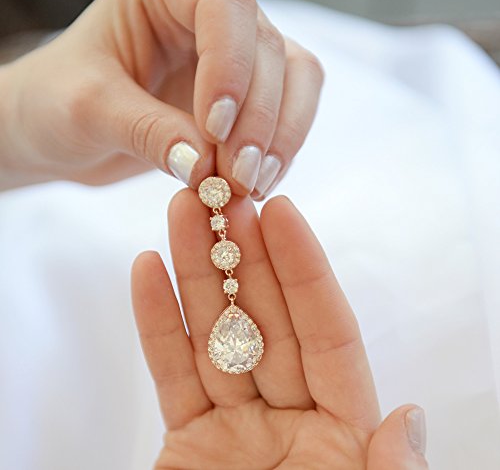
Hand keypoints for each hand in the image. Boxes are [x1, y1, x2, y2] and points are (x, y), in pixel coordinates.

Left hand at [0, 0, 322, 192]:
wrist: (63, 129)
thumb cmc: (57, 101)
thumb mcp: (87, 111)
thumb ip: (147, 132)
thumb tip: (207, 167)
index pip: (224, 7)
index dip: (230, 69)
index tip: (214, 131)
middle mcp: (206, 13)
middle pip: (268, 48)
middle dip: (259, 120)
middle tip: (238, 177)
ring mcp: (234, 54)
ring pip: (296, 78)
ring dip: (282, 136)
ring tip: (251, 183)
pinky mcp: (246, 95)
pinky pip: (290, 111)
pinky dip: (281, 149)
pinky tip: (257, 181)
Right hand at [131, 192, 427, 468]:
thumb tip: (405, 414)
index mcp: (342, 431)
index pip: (326, 330)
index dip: (304, 268)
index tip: (282, 211)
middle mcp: (291, 416)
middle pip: (265, 316)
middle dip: (241, 254)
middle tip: (221, 197)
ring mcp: (236, 425)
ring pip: (213, 332)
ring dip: (193, 271)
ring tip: (178, 214)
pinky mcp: (187, 441)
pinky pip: (171, 372)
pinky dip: (157, 322)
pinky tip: (146, 271)